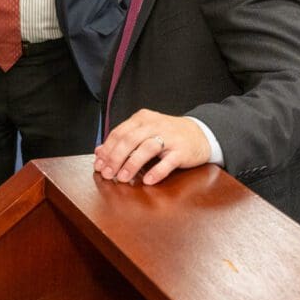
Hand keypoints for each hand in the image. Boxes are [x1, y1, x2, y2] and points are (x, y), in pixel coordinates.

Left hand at [93, 109, 210, 184]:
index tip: (99, 164)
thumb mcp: (144, 132)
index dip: (107, 149)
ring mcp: (170, 137)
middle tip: (107, 174)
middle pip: (130, 140)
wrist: (200, 134)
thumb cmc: (167, 135)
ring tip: (122, 178)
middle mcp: (155, 125)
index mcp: (142, 119)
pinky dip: (157, 171)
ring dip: (132, 164)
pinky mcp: (182, 150)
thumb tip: (99, 152)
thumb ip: (122, 140)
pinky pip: (168, 161)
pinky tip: (147, 180)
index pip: (119, 133)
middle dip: (115, 158)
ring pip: (147, 148)